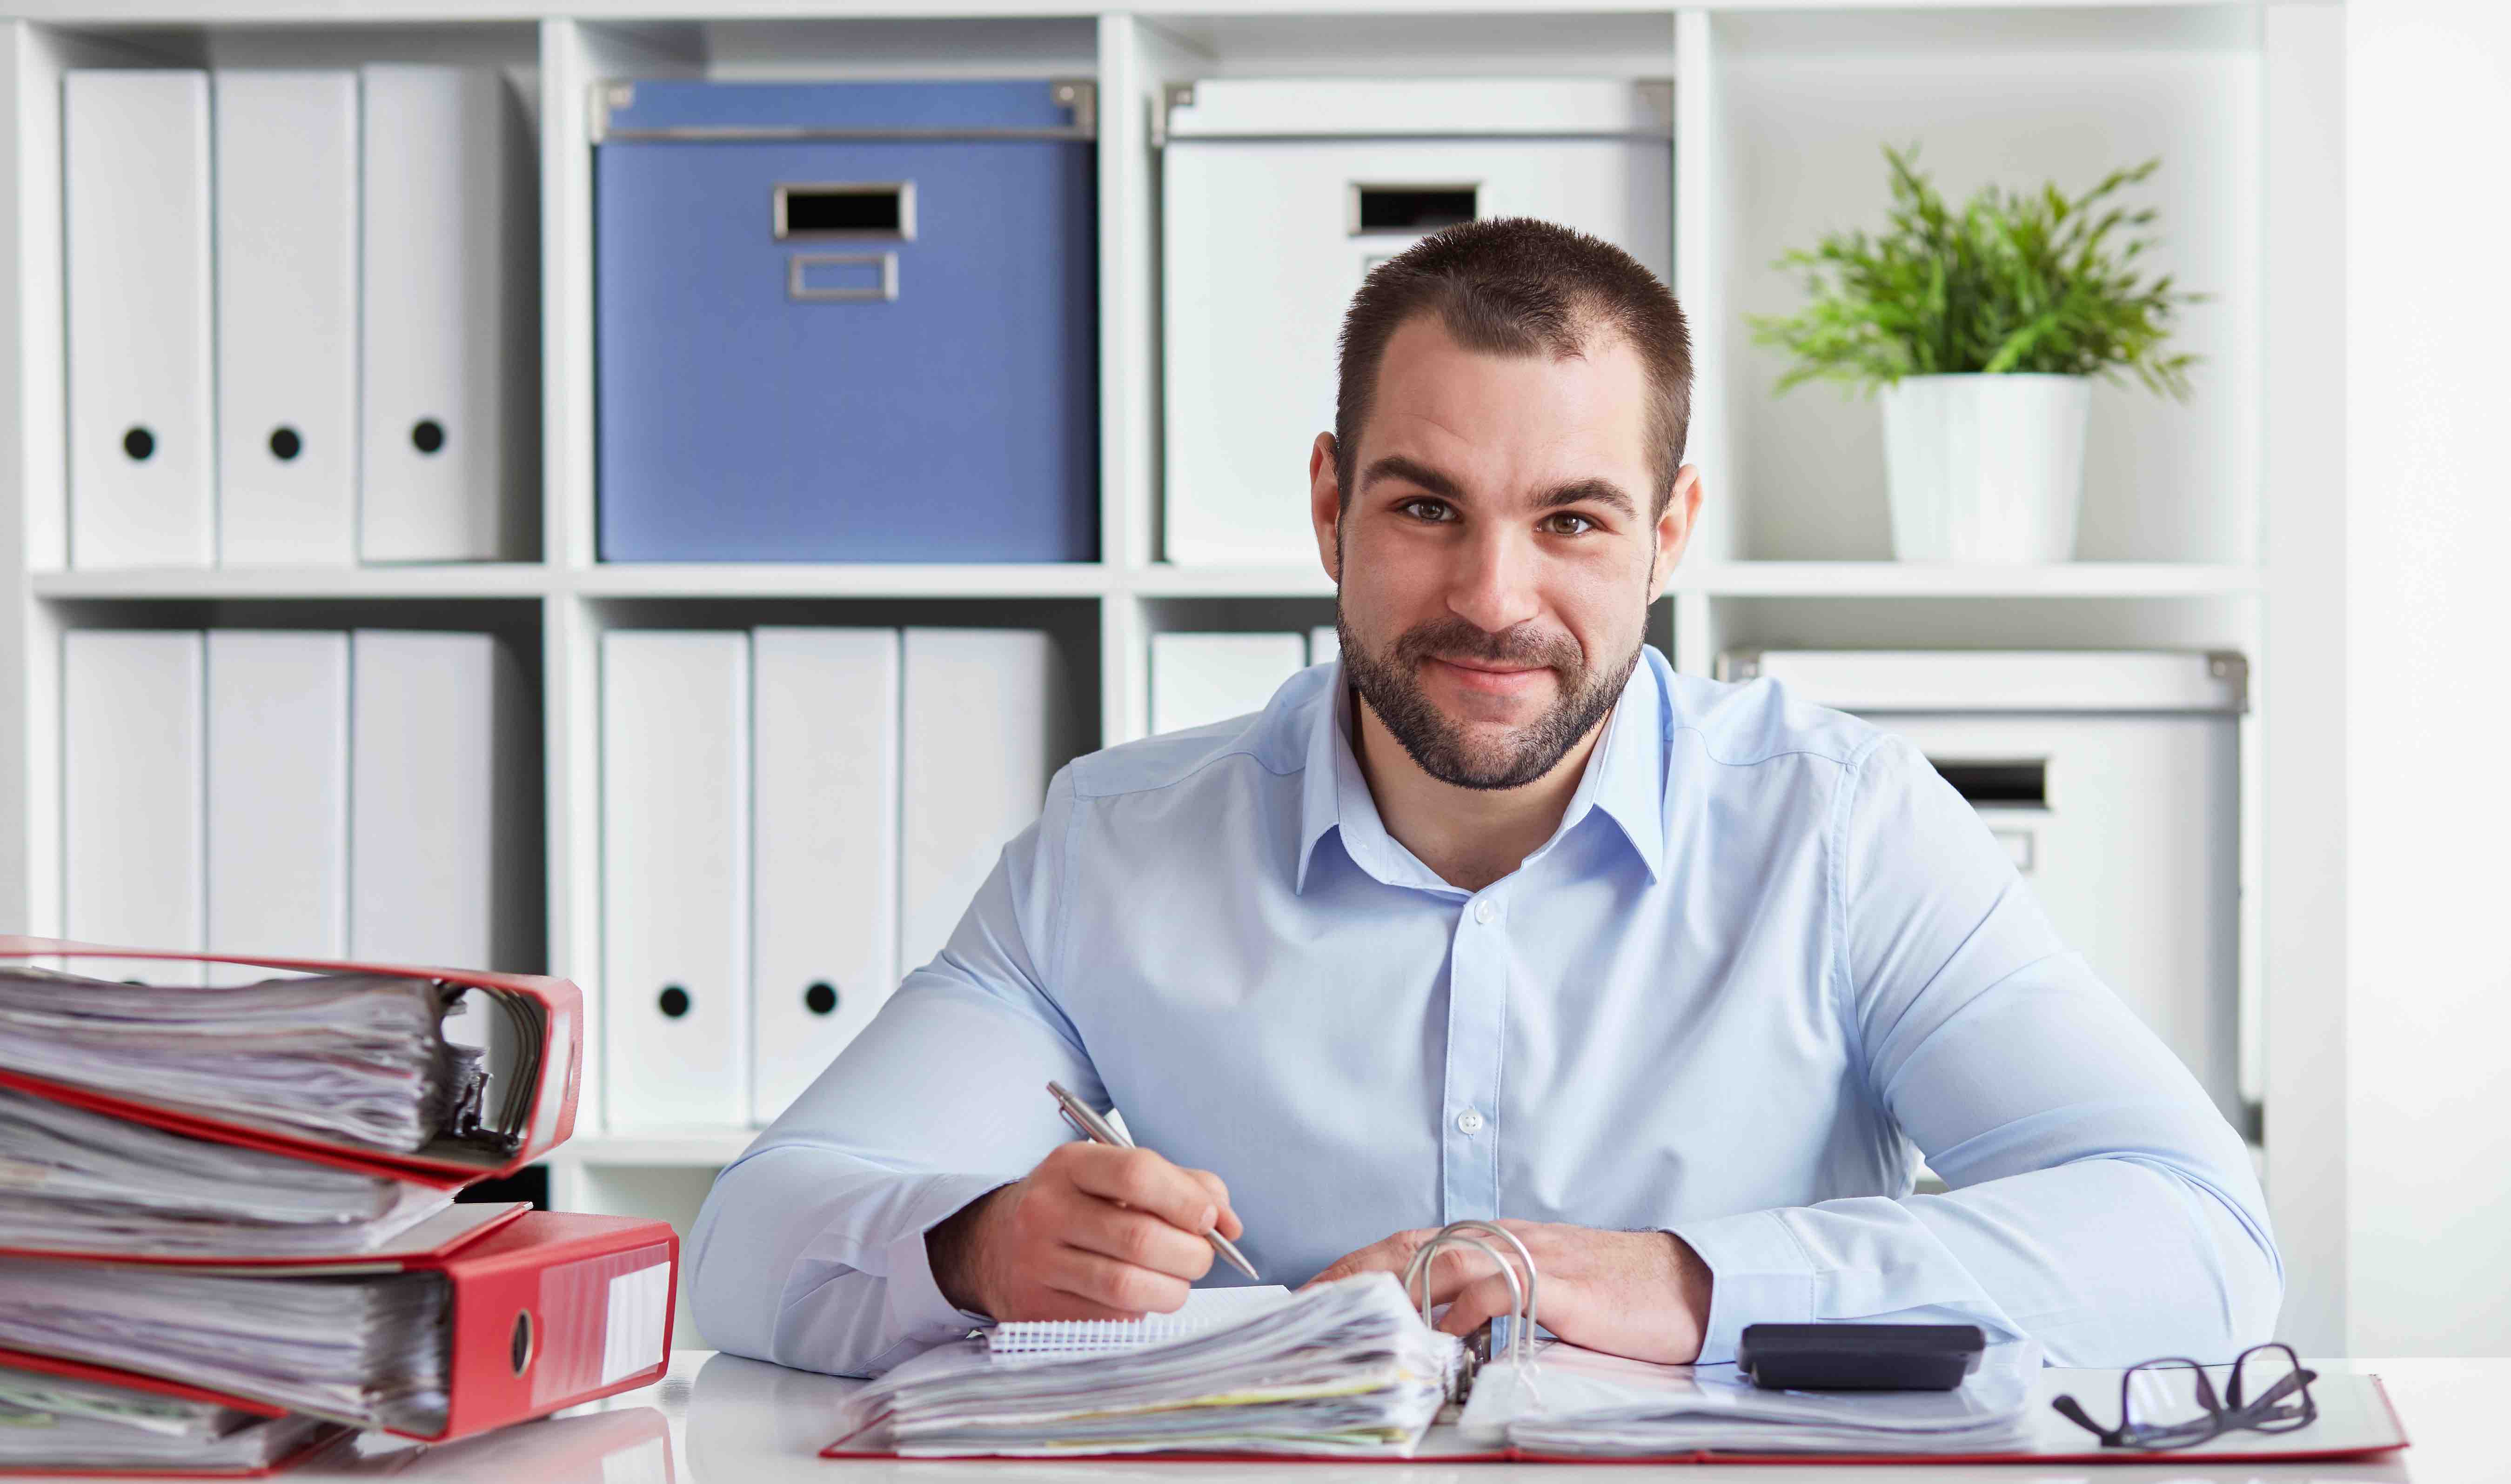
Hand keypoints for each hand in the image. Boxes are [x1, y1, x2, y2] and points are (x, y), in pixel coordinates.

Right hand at [926, 1141, 1244, 1321]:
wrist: (995, 1244)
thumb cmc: (1078, 1206)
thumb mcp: (1115, 1176)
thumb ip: (1180, 1185)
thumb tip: (1229, 1223)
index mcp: (1069, 1165)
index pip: (1136, 1173)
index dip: (1186, 1199)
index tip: (1211, 1219)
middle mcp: (1045, 1210)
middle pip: (1140, 1238)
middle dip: (1191, 1254)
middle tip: (1202, 1257)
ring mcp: (1036, 1263)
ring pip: (1127, 1287)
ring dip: (1172, 1289)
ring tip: (1177, 1281)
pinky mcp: (1037, 1309)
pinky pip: (1109, 1319)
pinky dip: (1140, 1312)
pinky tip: (1138, 1297)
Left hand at [1304, 1219, 1713, 1363]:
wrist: (1688, 1285)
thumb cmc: (1619, 1295)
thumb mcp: (1544, 1293)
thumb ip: (1493, 1302)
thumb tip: (1441, 1331)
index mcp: (1499, 1241)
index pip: (1412, 1245)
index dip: (1359, 1265)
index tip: (1315, 1294)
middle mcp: (1508, 1241)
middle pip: (1414, 1246)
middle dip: (1356, 1273)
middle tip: (1312, 1306)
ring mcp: (1533, 1260)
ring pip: (1447, 1262)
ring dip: (1398, 1292)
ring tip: (1357, 1322)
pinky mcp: (1562, 1287)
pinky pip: (1500, 1291)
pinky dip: (1465, 1313)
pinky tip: (1441, 1339)